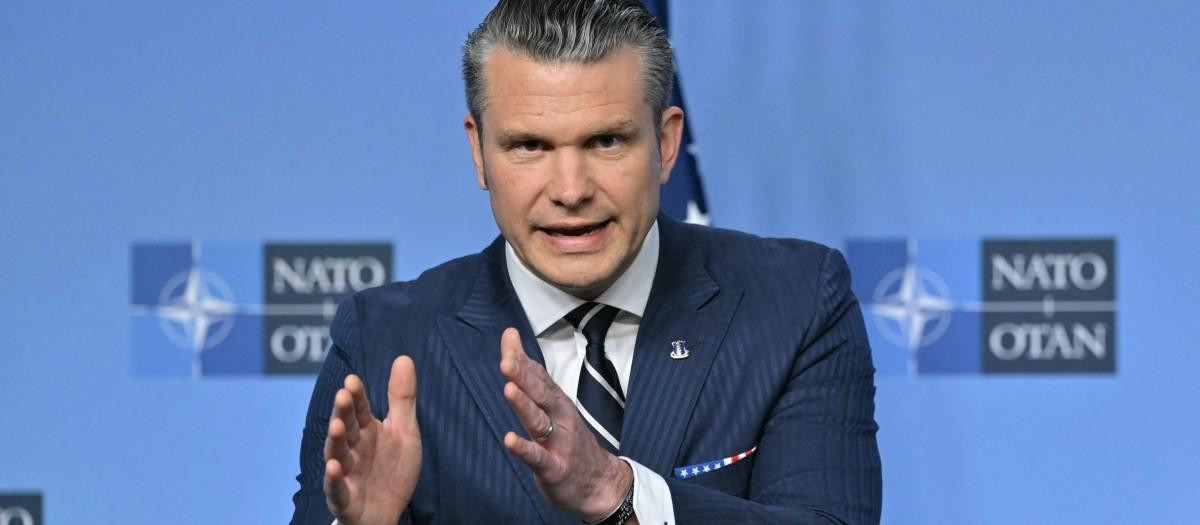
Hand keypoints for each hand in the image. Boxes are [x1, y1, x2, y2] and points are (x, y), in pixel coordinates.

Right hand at [324, 356, 422, 524]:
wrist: (388, 513)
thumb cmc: (393, 470)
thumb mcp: (405, 432)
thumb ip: (402, 398)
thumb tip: (404, 357)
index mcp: (367, 431)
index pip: (360, 410)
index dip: (357, 396)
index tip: (352, 380)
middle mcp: (353, 449)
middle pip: (347, 428)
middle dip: (343, 413)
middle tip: (343, 395)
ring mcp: (346, 474)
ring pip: (338, 455)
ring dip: (335, 441)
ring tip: (336, 426)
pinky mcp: (344, 499)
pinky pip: (337, 489)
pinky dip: (334, 479)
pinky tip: (333, 467)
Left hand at [498, 328, 633, 521]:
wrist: (600, 483)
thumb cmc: (570, 441)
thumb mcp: (553, 407)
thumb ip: (531, 379)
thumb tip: (512, 347)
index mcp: (557, 402)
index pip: (539, 375)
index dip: (523, 358)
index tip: (509, 338)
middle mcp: (560, 418)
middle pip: (540, 393)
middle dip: (523, 375)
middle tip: (507, 360)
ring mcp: (558, 443)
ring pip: (538, 421)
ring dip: (524, 405)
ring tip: (509, 389)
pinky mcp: (554, 468)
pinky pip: (537, 457)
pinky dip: (524, 448)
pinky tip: (509, 440)